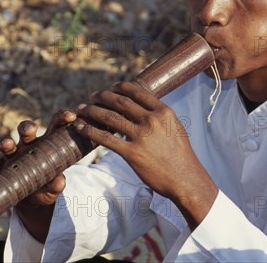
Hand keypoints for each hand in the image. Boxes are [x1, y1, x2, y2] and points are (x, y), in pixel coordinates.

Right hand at [0, 110, 75, 241]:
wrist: (30, 202)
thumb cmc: (46, 187)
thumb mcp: (54, 187)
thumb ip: (57, 184)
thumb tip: (59, 181)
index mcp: (46, 144)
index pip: (55, 125)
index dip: (62, 118)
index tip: (71, 116)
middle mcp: (27, 146)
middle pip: (26, 130)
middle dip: (27, 127)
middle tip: (30, 129)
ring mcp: (12, 156)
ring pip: (8, 144)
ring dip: (6, 142)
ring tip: (7, 144)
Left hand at [76, 81, 217, 228]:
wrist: (185, 179)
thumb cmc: (181, 155)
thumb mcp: (175, 128)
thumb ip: (159, 116)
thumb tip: (144, 109)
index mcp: (163, 112)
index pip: (138, 92)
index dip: (121, 87)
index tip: (112, 87)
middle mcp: (151, 120)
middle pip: (121, 102)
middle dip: (104, 96)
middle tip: (93, 95)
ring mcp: (141, 136)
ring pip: (110, 117)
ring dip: (92, 111)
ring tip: (82, 108)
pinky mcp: (132, 153)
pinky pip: (106, 139)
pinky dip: (90, 131)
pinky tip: (80, 128)